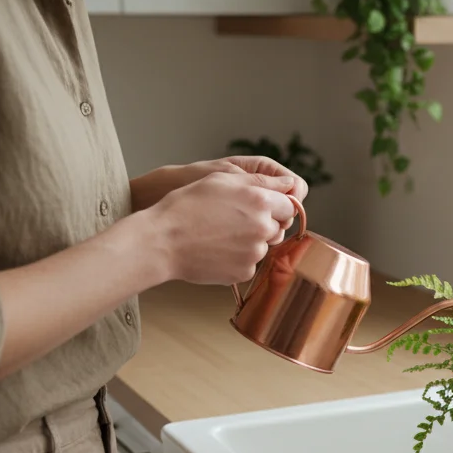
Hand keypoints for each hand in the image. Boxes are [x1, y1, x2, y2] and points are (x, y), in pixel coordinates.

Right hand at [144, 172, 297, 284]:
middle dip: (262, 224)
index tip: (258, 206)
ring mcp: (254, 253)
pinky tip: (215, 249)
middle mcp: (263, 228)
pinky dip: (236, 258)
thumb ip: (261, 181)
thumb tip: (290, 186)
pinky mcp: (243, 272)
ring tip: (219, 234)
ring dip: (249, 241)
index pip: (290, 206)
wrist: (162, 241)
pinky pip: (248, 264)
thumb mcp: (222, 179)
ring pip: (262, 246)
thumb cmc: (187, 205)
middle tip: (232, 221)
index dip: (275, 205)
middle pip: (277, 228)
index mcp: (261, 201)